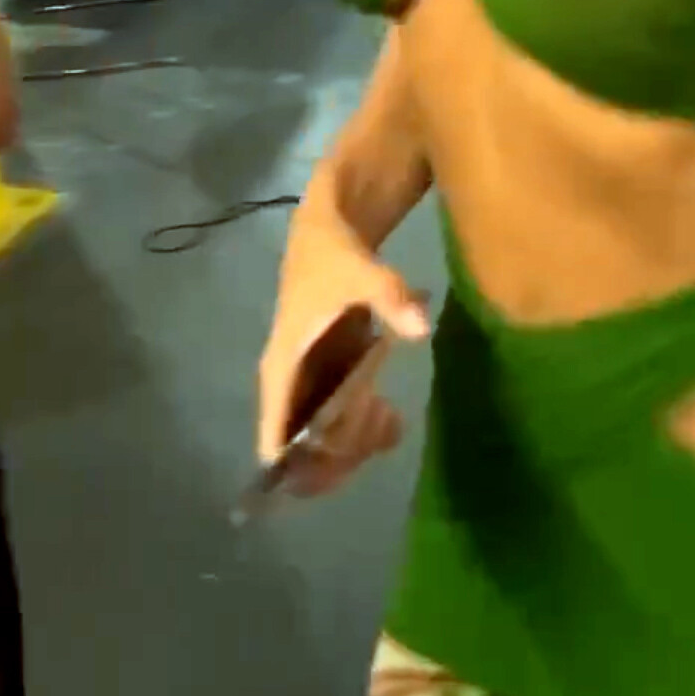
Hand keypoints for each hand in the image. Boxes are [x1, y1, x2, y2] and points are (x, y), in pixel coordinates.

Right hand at [258, 211, 428, 497]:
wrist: (326, 230)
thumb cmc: (333, 255)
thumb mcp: (361, 270)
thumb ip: (389, 297)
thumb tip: (421, 329)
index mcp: (282, 370)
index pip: (273, 440)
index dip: (301, 466)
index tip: (343, 451)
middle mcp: (289, 388)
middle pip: (303, 454)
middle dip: (341, 453)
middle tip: (377, 422)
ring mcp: (308, 388)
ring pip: (323, 444)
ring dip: (356, 445)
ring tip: (387, 416)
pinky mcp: (327, 382)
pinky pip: (340, 425)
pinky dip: (364, 431)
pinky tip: (391, 416)